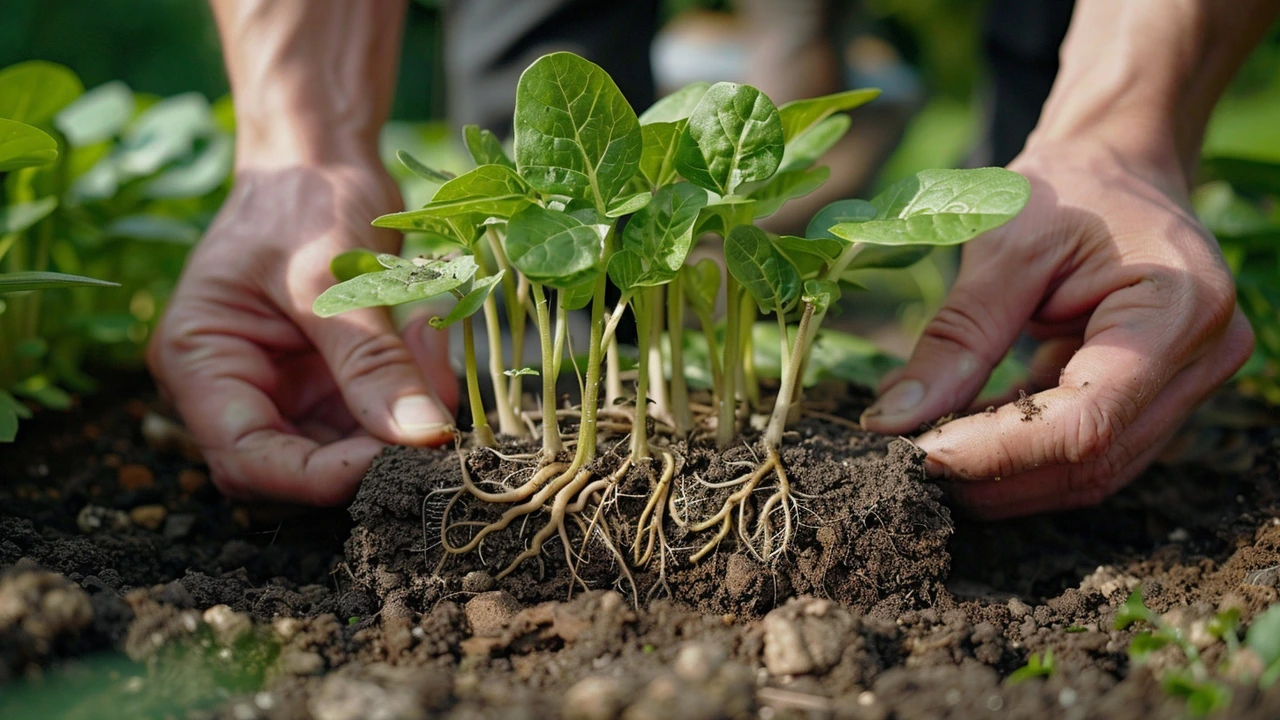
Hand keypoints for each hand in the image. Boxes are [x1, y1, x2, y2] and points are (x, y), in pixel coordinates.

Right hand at [148, 161, 458, 504]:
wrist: (321, 160)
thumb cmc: (304, 201)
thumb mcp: (332, 280)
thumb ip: (374, 363)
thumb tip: (425, 437)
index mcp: (199, 363)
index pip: (247, 460)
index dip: (319, 477)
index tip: (396, 459)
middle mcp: (234, 389)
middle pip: (296, 468)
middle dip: (369, 450)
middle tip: (430, 409)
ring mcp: (284, 390)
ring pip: (346, 449)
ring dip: (398, 419)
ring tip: (429, 347)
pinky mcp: (328, 384)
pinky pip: (373, 416)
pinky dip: (410, 393)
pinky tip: (429, 340)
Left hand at [860, 139, 1253, 518]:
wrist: (1115, 165)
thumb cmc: (1065, 186)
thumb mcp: (1002, 244)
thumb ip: (957, 336)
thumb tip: (893, 421)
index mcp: (1178, 308)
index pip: (1087, 419)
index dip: (999, 452)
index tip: (921, 456)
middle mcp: (1202, 358)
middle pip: (1094, 459)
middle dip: (995, 477)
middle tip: (909, 467)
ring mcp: (1187, 383)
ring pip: (1093, 470)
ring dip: (1005, 478)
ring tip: (929, 453)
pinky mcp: (1156, 397)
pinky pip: (1088, 448)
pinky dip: (1021, 453)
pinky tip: (962, 436)